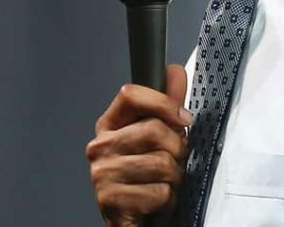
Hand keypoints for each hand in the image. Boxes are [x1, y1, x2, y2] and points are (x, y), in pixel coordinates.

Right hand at [86, 64, 190, 225]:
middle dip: (176, 149)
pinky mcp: (110, 201)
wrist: (137, 218)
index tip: (183, 118)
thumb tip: (173, 72)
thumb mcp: (161, 136)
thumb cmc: (148, 175)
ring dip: (174, 178)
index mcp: (110, 125)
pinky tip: (155, 201)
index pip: (130, 93)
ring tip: (163, 183)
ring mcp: (101, 174)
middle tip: (172, 162)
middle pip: (153, 129)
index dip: (163, 102)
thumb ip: (167, 105)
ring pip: (161, 163)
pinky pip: (159, 192)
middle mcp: (100, 147)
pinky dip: (167, 199)